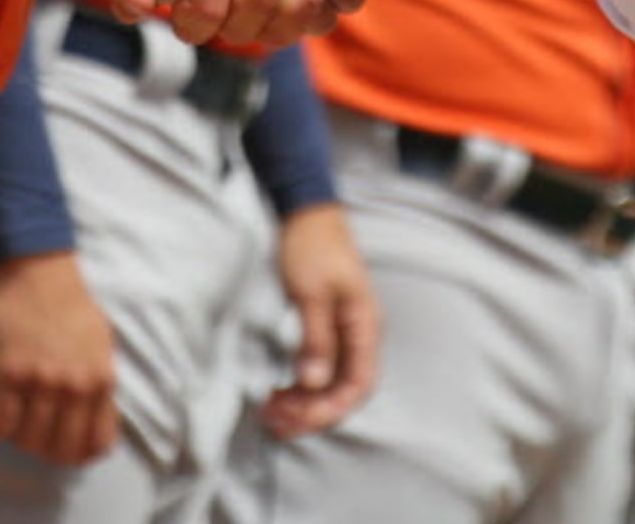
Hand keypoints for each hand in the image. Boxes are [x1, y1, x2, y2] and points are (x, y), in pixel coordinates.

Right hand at [0, 251, 122, 466]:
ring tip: (19, 421)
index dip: (81, 455)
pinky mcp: (8, 373)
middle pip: (60, 449)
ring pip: (28, 441)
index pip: (97, 443)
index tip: (68, 452)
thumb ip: (99, 386)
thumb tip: (95, 428)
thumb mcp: (101, 346)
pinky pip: (0, 424)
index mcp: (102, 379)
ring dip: (21, 439)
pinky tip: (1, 412)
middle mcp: (74, 385)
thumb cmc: (72, 306)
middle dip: (48, 452)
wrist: (40, 271)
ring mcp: (41, 380)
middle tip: (37, 441)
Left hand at [262, 203, 380, 440]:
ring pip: (329, 384)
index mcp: (364, 325)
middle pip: (344, 391)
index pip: (359, 385)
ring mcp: (344, 333)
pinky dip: (299, 386)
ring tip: (270, 412)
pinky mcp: (326, 329)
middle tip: (275, 422)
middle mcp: (359, 334)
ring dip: (303, 403)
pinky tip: (276, 392)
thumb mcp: (311, 292)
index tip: (297, 419)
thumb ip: (316, 339)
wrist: (308, 211)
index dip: (330, 410)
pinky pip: (318, 369)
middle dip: (312, 413)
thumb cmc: (312, 245)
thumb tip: (313, 383)